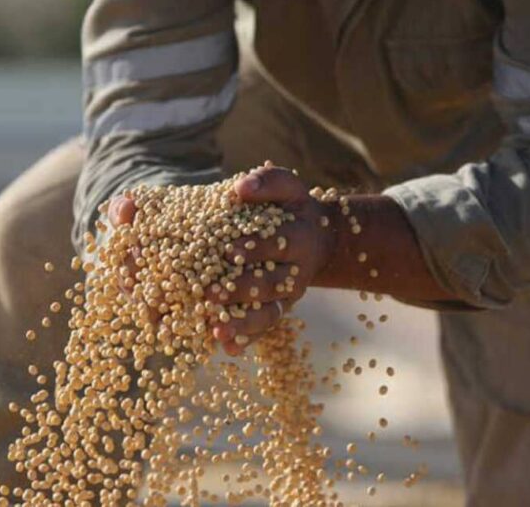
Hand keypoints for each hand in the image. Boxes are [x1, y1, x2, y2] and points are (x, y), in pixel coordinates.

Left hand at [212, 166, 337, 354]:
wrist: (318, 237)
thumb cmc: (291, 208)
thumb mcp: (286, 187)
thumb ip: (267, 182)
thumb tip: (241, 188)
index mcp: (298, 238)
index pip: (276, 243)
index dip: (254, 247)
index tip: (228, 250)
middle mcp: (295, 271)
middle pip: (270, 283)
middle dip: (241, 289)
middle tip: (211, 293)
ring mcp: (287, 295)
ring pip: (268, 312)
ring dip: (243, 323)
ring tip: (217, 330)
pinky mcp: (279, 309)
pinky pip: (265, 328)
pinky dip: (247, 338)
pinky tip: (228, 347)